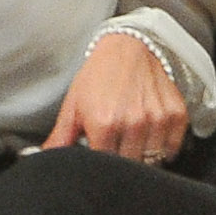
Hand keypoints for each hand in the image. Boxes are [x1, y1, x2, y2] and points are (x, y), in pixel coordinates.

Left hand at [46, 33, 189, 161]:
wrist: (128, 46)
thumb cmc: (98, 77)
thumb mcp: (73, 106)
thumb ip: (60, 139)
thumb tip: (39, 160)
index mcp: (104, 124)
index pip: (104, 167)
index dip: (100, 167)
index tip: (98, 159)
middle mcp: (133, 123)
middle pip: (129, 166)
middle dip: (120, 164)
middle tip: (114, 148)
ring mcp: (157, 120)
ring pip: (152, 161)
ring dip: (142, 156)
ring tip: (130, 140)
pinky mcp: (176, 115)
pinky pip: (172, 148)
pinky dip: (163, 148)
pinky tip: (149, 136)